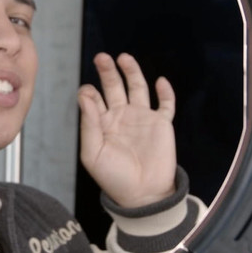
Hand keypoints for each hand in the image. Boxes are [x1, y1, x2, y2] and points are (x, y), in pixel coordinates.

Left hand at [78, 53, 177, 207]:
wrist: (142, 195)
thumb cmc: (114, 178)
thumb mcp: (93, 153)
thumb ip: (89, 124)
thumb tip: (85, 95)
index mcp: (102, 124)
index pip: (93, 100)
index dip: (89, 93)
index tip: (88, 92)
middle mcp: (121, 117)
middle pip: (113, 87)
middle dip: (107, 72)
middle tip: (101, 58)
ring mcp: (142, 118)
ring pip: (137, 88)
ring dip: (131, 72)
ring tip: (123, 58)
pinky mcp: (161, 124)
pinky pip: (166, 104)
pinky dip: (165, 92)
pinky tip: (160, 81)